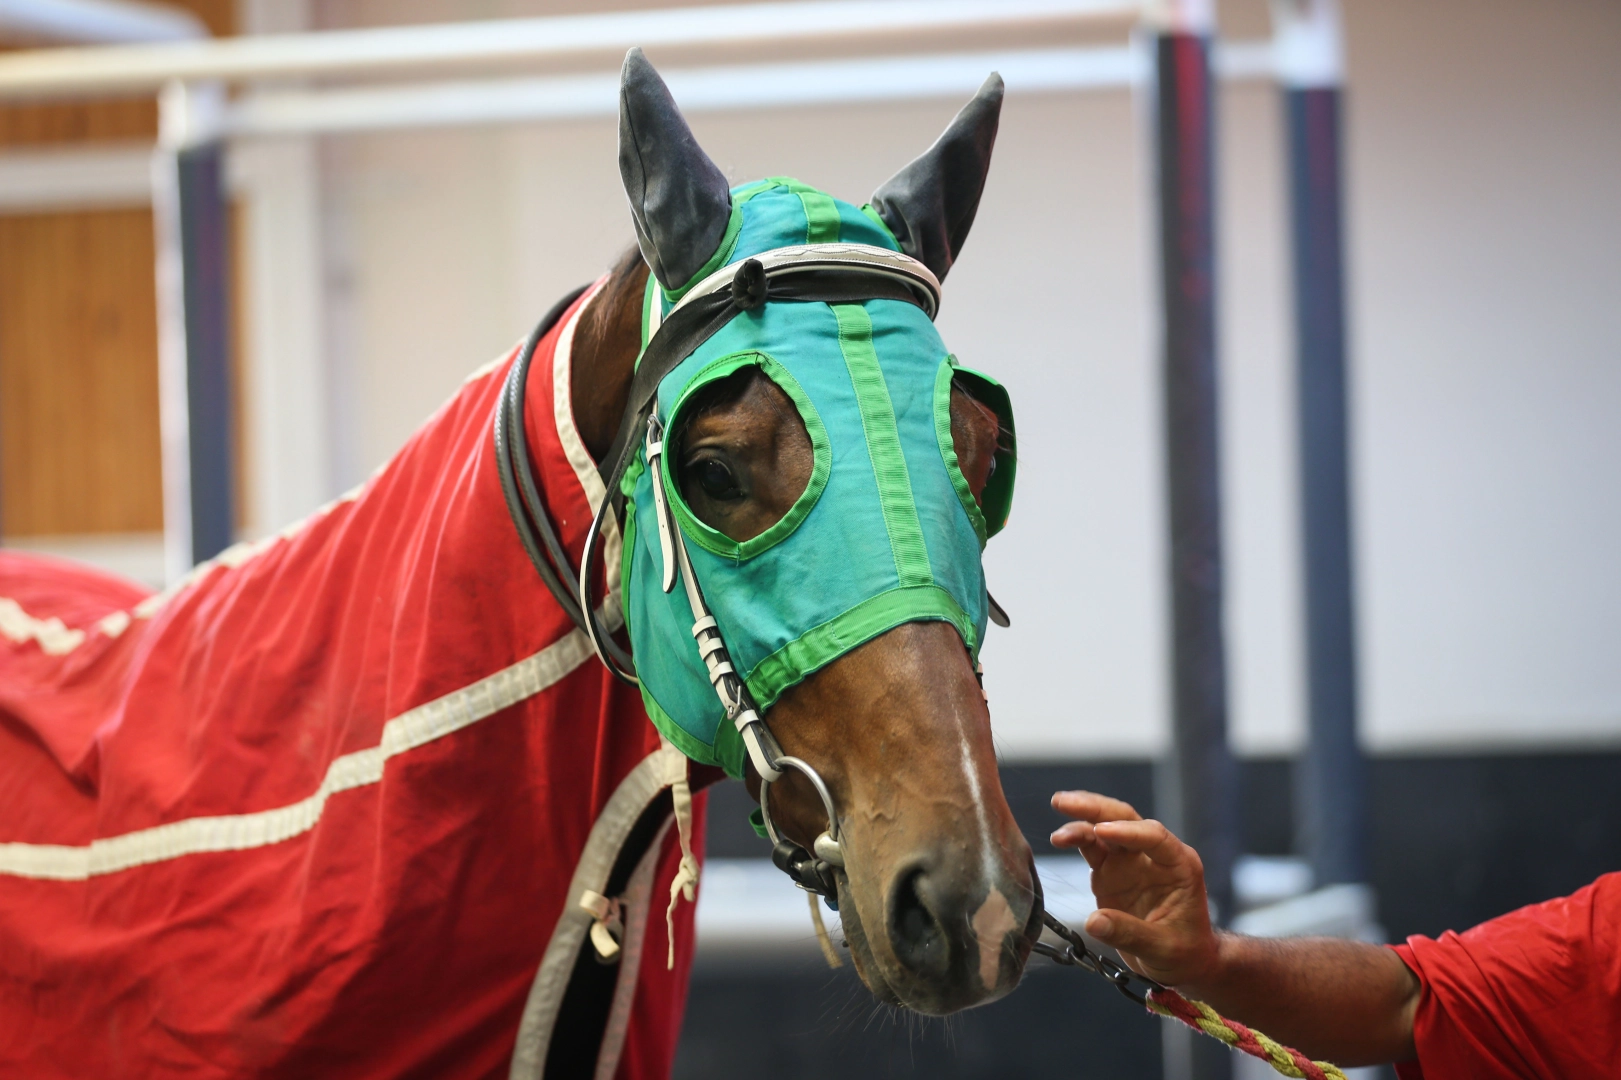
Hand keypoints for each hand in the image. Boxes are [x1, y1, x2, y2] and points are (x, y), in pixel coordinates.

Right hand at [1050, 791, 1220, 988]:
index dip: (1128, 832)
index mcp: (1179, 865)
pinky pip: (1092, 847)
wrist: (1181, 961)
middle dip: (1096, 808)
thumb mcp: (1163, 948)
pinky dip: (1076, 838)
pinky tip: (1059, 838)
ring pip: (1104, 827)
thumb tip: (1093, 922)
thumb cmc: (1184, 952)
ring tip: (1058, 816)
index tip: (1102, 831)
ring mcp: (1130, 861)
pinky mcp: (1111, 870)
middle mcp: (1154, 856)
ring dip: (1081, 818)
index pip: (1154, 836)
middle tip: (1065, 803)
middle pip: (1125, 820)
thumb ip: (1129, 934)